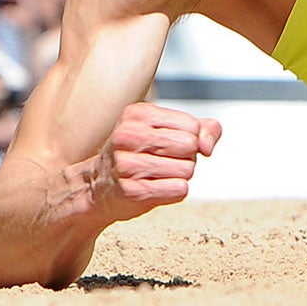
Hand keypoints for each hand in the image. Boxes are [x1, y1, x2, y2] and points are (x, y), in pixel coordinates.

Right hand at [87, 102, 221, 222]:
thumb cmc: (140, 155)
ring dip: (180, 176)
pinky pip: (180, 190)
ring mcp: (127, 164)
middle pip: (190, 146)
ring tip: (157, 175)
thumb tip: (208, 147)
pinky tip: (155, 188)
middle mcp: (128, 136)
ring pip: (188, 169)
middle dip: (186, 157)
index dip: (190, 138)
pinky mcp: (131, 191)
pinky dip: (175, 192)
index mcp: (138, 114)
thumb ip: (203, 129)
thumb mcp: (168, 131)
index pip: (192, 126)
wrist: (99, 186)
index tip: (168, 145)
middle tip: (163, 161)